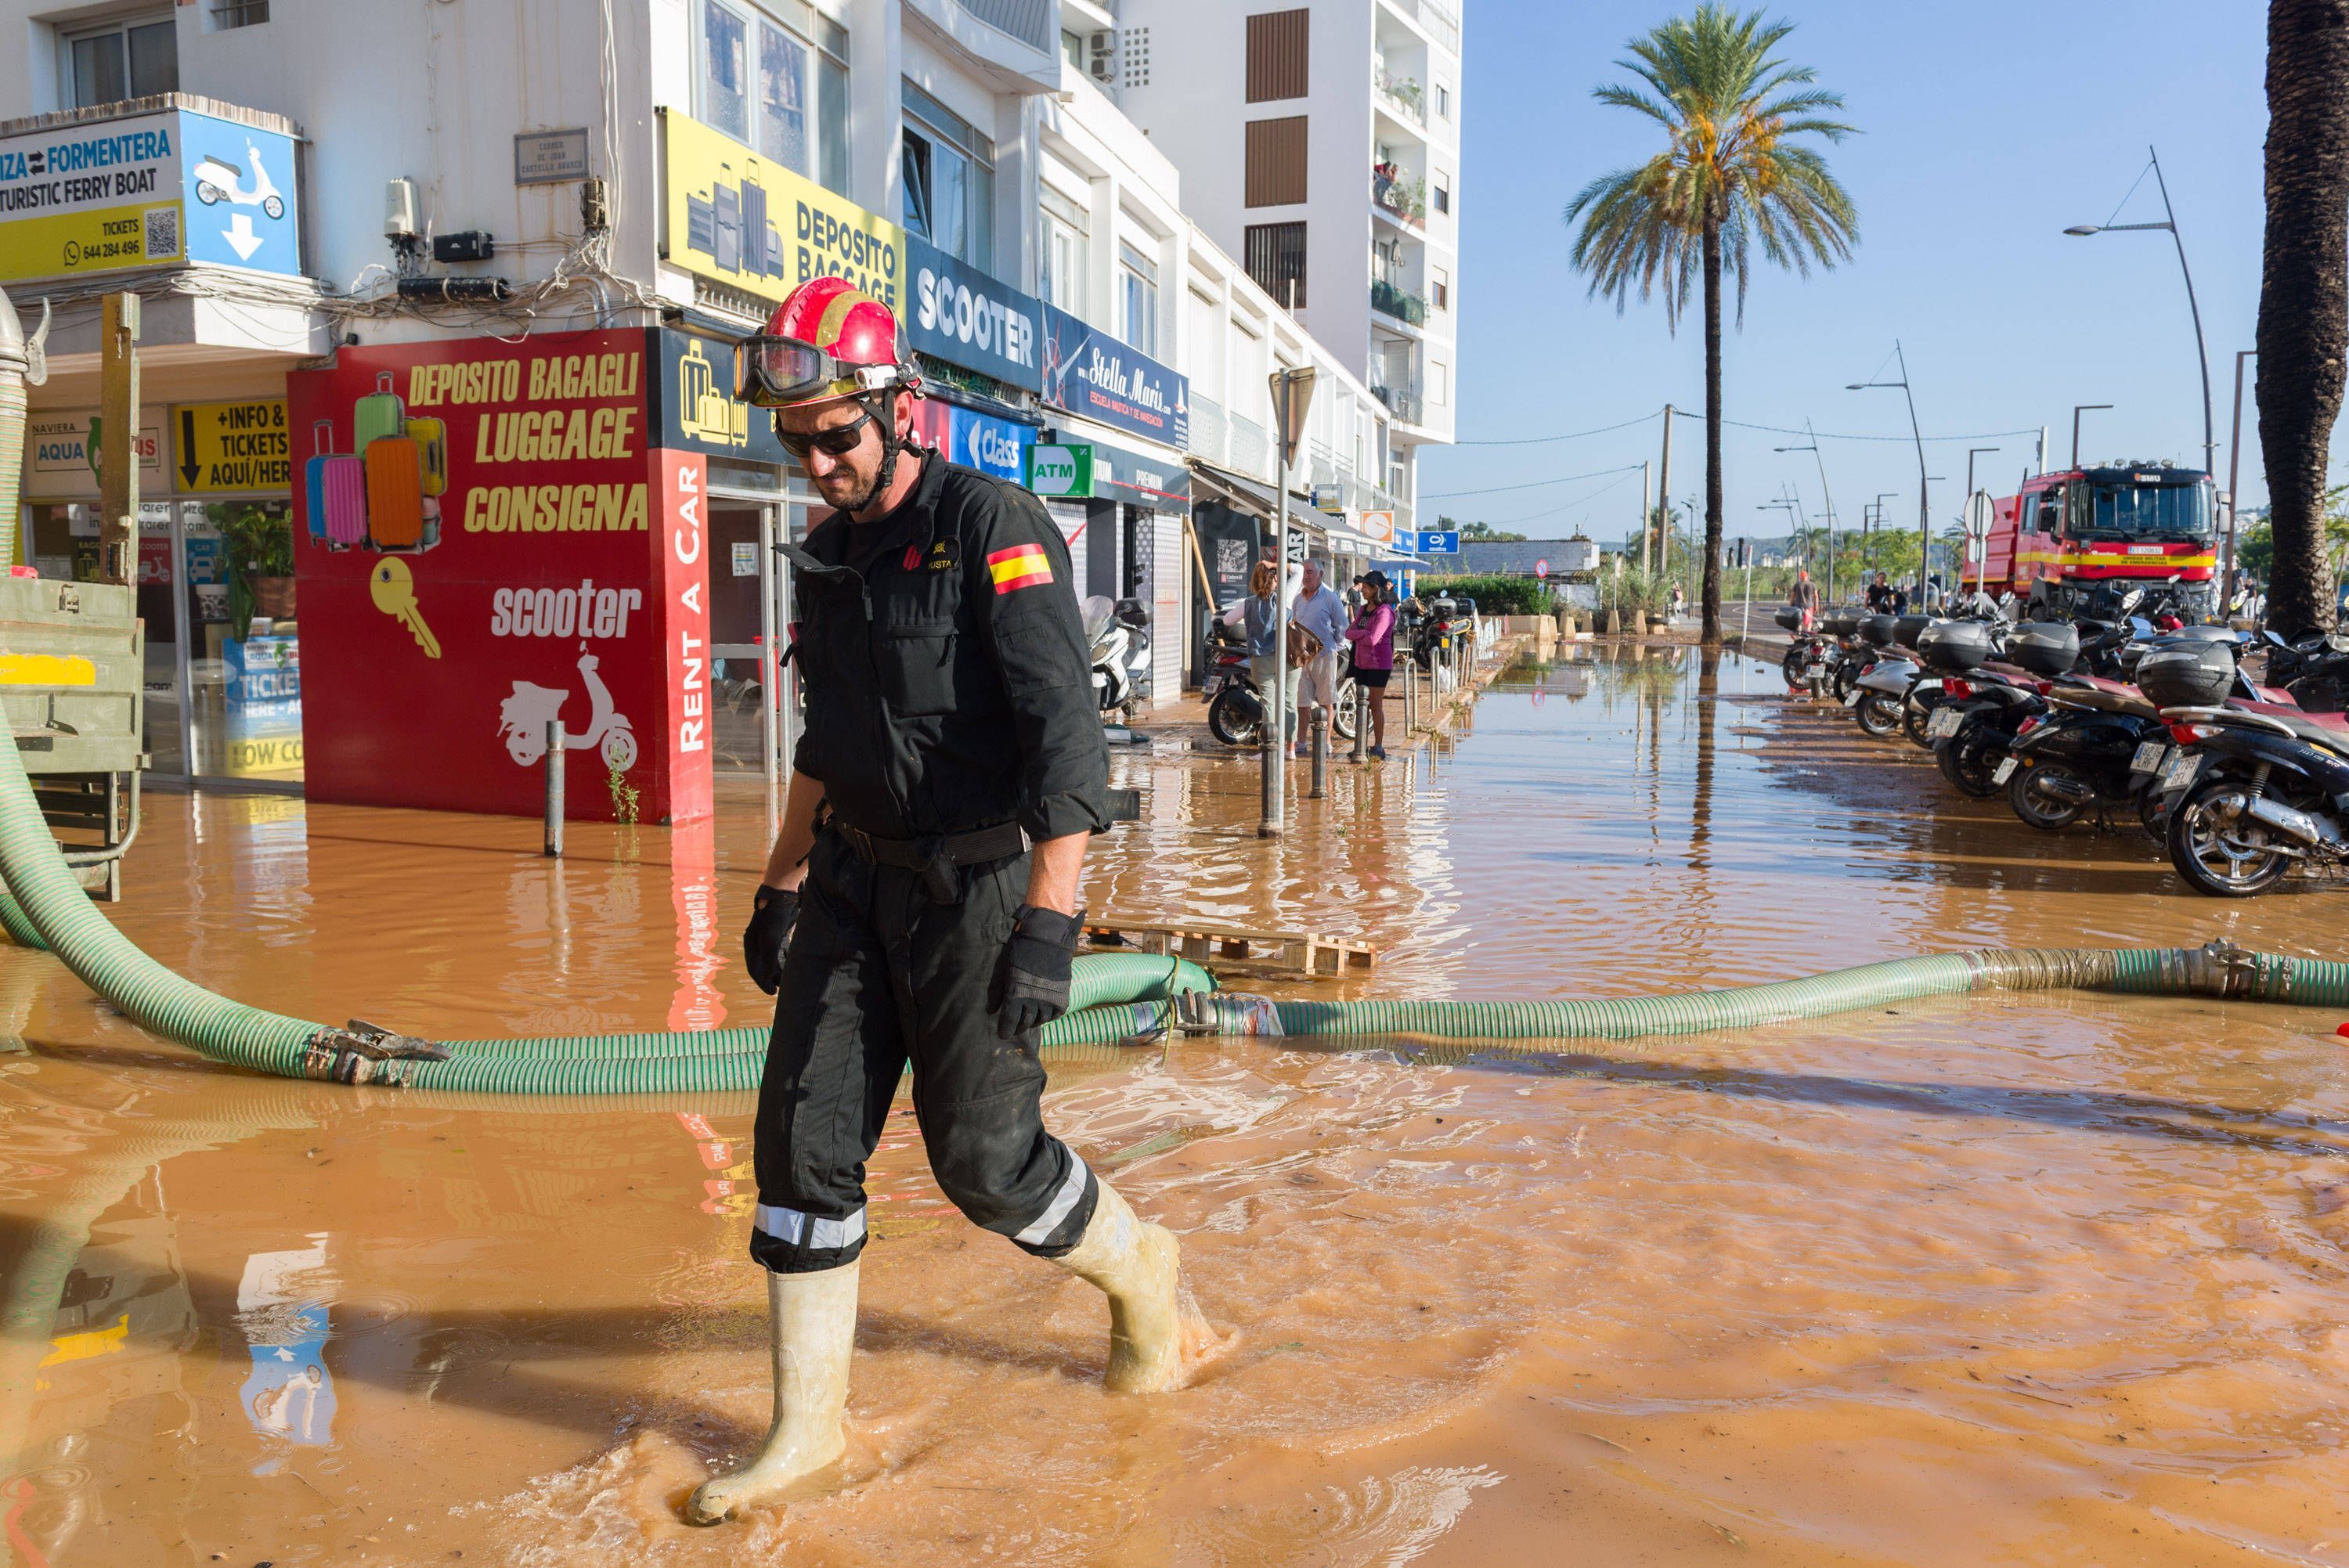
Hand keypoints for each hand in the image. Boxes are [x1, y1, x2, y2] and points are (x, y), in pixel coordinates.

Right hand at [743, 884, 799, 994]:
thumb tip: (767, 977)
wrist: (782, 895)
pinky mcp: (779, 934)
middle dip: (771, 978)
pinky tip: (792, 968)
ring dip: (779, 971)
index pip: (754, 968)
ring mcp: (768, 938)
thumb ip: (769, 959)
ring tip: (787, 982)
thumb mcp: (770, 939)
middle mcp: (757, 943)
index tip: (772, 993)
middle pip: (763, 966)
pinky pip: (780, 953)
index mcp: (751, 944)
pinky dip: (785, 961)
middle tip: (781, 990)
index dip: (762, 982)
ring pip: (773, 960)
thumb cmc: (773, 916)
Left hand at [995, 904, 1082, 1037]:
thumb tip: (990, 1011)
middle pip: (1024, 1024)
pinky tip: (1042, 1011)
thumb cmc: (1020, 950)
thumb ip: (996, 991)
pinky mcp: (1062, 997)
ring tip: (1028, 1017)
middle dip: (1017, 1027)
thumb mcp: (1003, 968)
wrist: (1048, 937)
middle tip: (1014, 1026)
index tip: (1003, 1034)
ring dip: (1032, 1021)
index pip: (1009, 1021)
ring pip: (1039, 1021)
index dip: (1005, 1030)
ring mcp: (1049, 1000)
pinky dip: (1047, 1016)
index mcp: (1016, 994)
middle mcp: (1033, 1001)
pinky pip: (1054, 1015)